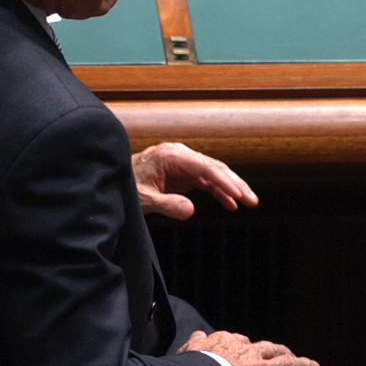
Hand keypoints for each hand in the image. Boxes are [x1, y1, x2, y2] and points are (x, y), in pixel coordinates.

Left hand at [132, 142, 257, 219]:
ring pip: (215, 173)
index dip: (223, 181)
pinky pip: (207, 182)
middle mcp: (181, 156)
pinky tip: (231, 205)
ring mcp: (184, 164)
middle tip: (252, 200)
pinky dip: (220, 192)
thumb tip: (191, 210)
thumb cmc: (126, 187)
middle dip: (235, 184)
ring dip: (232, 188)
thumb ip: (167, 204)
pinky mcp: (184, 174)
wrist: (113, 180)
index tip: (238, 194)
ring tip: (250, 202)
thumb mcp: (144, 199)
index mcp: (171, 156)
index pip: (204, 167)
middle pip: (215, 167)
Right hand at [179, 330, 319, 365]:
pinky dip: (302, 365)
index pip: (241, 343)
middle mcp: (246, 349)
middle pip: (267, 348)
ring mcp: (257, 361)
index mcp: (227, 342)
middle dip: (277, 352)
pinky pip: (288, 365)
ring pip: (282, 357)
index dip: (247, 349)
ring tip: (311, 365)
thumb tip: (199, 333)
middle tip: (286, 357)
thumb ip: (197, 342)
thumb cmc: (193, 363)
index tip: (252, 353)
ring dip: (297, 362)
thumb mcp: (190, 350)